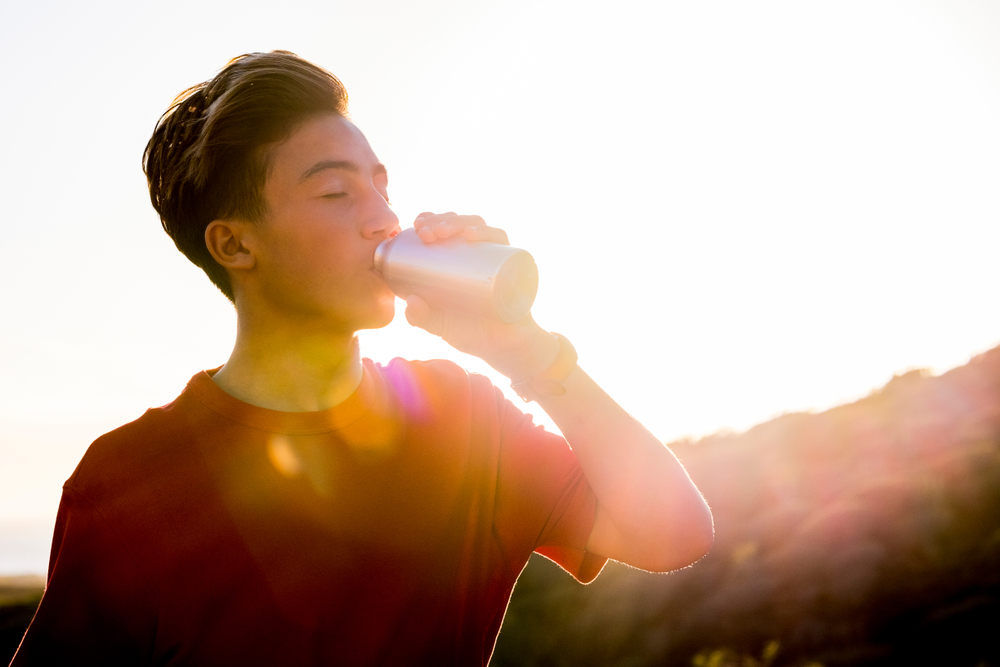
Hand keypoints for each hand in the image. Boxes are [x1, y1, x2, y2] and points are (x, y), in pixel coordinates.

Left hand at [404, 213, 558, 379]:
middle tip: (427, 233)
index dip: (430, 220)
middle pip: (459, 223)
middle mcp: (477, 253)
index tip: (417, 225)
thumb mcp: (441, 326)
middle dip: (440, 220)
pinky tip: (472, 235)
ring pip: (478, 226)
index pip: (444, 229)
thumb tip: (409, 302)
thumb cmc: (471, 332)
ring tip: (444, 232)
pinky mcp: (511, 264)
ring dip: (459, 222)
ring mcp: (494, 257)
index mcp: (457, 259)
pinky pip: (502, 242)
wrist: (505, 347)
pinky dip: (488, 233)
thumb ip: (422, 318)